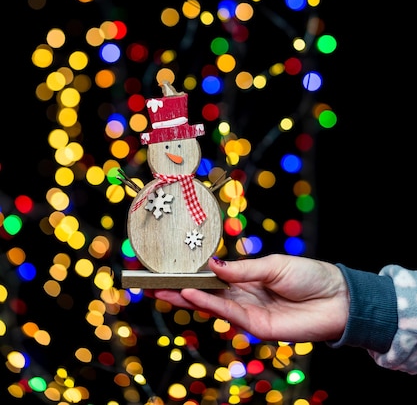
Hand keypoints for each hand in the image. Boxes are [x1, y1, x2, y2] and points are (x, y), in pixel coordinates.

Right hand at [151, 254, 349, 341]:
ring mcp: (248, 312)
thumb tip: (212, 264)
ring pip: (211, 305)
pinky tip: (191, 295)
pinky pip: (228, 314)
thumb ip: (240, 269)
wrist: (337, 299)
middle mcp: (244, 295)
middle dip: (179, 289)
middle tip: (151, 285)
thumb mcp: (272, 265)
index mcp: (248, 278)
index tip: (168, 267)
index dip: (191, 273)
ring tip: (162, 290)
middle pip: (206, 293)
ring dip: (187, 298)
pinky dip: (208, 305)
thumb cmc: (308, 275)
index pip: (213, 276)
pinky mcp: (256, 327)